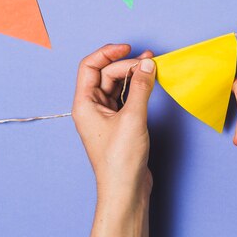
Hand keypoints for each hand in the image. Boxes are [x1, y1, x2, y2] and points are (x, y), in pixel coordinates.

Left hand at [72, 44, 155, 236]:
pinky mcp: (119, 123)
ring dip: (133, 75)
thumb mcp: (133, 118)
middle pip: (106, 74)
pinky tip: (149, 84)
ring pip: (117, 85)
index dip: (108, 53)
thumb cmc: (121, 160)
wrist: (126, 189)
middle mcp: (92, 108)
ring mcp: (105, 116)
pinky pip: (126, 97)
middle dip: (127, 65)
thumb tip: (148, 63)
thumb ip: (141, 87)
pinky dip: (137, 88)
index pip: (90, 67)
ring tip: (152, 67)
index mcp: (84, 104)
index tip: (129, 48)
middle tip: (149, 63)